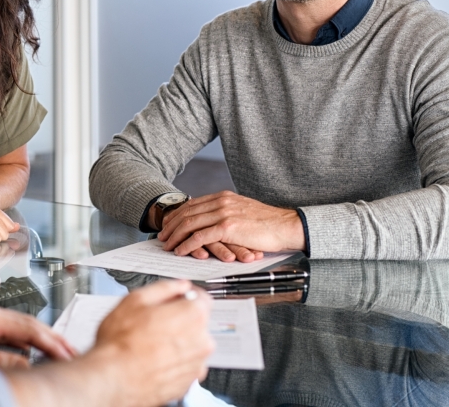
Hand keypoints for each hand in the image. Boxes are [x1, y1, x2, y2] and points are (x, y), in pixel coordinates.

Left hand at [0, 300, 75, 368]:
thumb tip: (25, 364)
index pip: (28, 328)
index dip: (52, 342)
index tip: (69, 354)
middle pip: (26, 324)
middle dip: (50, 339)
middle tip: (71, 353)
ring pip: (15, 327)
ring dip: (36, 341)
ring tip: (54, 354)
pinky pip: (2, 331)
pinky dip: (19, 342)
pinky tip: (22, 353)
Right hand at [88, 280, 213, 404]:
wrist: (114, 379)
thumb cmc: (121, 343)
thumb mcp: (136, 300)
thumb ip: (164, 288)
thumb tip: (178, 286)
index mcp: (192, 315)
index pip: (201, 298)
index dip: (185, 296)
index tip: (176, 298)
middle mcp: (201, 340)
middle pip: (197, 323)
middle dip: (179, 320)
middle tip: (154, 322)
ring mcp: (196, 364)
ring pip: (191, 345)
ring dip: (177, 342)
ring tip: (151, 343)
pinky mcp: (188, 383)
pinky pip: (185, 366)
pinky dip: (174, 362)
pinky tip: (154, 359)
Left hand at [158, 191, 303, 260]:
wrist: (286, 225)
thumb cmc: (268, 224)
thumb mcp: (242, 212)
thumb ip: (226, 213)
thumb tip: (212, 222)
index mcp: (223, 197)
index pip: (192, 204)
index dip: (177, 215)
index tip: (168, 224)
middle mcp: (220, 202)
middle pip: (186, 212)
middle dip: (171, 226)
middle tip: (162, 237)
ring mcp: (223, 213)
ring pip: (189, 224)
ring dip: (175, 236)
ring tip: (167, 246)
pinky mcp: (227, 227)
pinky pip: (200, 237)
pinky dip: (187, 244)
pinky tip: (181, 251)